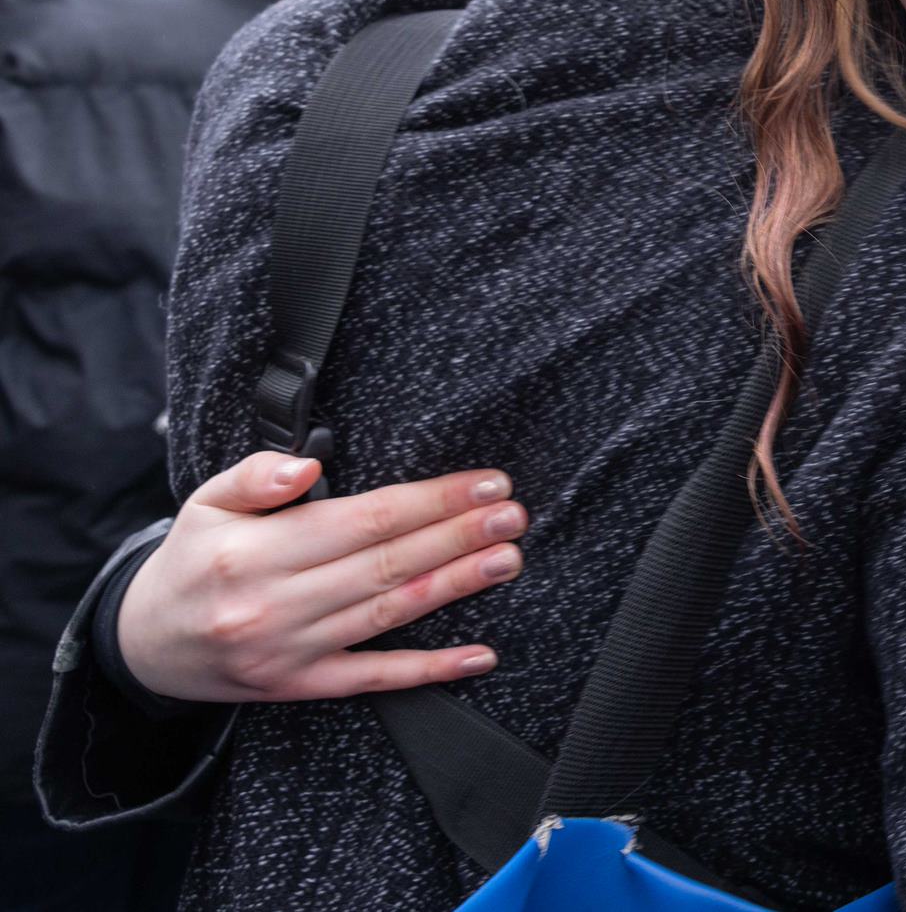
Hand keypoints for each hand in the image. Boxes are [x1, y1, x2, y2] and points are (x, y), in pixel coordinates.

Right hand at [118, 451, 526, 702]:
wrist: (144, 646)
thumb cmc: (192, 562)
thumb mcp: (205, 503)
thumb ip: (256, 476)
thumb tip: (308, 465)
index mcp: (254, 552)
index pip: (364, 519)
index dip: (430, 500)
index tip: (483, 482)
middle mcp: (274, 603)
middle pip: (386, 564)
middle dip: (458, 536)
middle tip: (513, 515)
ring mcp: (289, 651)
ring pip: (389, 614)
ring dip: (456, 585)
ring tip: (507, 559)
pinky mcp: (299, 688)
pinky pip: (374, 679)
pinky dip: (430, 669)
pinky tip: (479, 655)